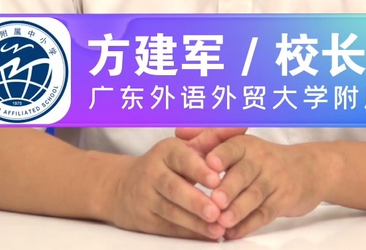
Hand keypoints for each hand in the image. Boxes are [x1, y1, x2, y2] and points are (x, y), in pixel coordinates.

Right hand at [101, 128, 246, 239]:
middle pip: (174, 188)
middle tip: (218, 210)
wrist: (123, 186)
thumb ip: (214, 139)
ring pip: (171, 211)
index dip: (198, 170)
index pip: (181, 158)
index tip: (216, 180)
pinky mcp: (145, 220)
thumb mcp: (186, 147)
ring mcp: (146, 197)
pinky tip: (206, 235)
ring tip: (217, 229)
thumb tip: (242, 129)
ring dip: (195, 222)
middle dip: (196, 201)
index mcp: (166, 151)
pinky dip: (188, 233)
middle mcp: (153, 173)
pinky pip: (168, 228)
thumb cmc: (167, 165)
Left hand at [204, 134, 337, 239]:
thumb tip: (179, 133)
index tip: (209, 164)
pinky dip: (248, 225)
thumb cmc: (263, 159)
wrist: (307, 170)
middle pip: (244, 173)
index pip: (232, 147)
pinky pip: (265, 214)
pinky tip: (233, 233)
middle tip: (215, 200)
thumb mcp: (240, 144)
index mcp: (246, 144)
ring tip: (222, 222)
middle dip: (229, 187)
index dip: (221, 155)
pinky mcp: (283, 201)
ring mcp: (274, 180)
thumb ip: (209, 139)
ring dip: (238, 210)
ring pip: (255, 195)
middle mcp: (261, 160)